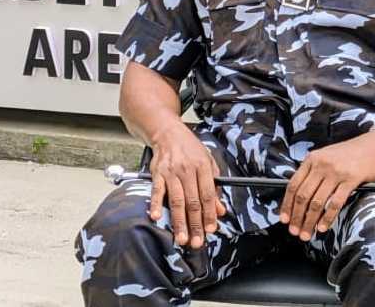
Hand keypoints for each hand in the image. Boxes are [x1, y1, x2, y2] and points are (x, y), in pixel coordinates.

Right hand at [147, 125, 225, 248]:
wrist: (168, 133)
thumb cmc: (190, 149)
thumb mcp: (208, 163)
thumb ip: (214, 187)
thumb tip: (220, 210)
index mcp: (203, 167)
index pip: (207, 195)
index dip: (209, 214)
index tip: (211, 229)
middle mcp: (187, 170)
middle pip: (192, 201)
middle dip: (195, 224)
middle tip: (196, 241)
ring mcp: (171, 173)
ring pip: (176, 200)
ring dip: (178, 221)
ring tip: (181, 237)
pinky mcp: (157, 174)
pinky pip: (156, 191)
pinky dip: (155, 205)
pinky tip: (156, 217)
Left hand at [280, 132, 374, 240]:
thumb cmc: (351, 153)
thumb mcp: (326, 156)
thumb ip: (313, 171)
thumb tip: (301, 196)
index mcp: (312, 159)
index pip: (293, 185)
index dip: (286, 204)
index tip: (284, 219)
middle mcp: (321, 165)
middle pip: (303, 196)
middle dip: (296, 217)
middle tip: (294, 231)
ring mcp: (336, 172)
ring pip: (317, 202)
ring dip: (309, 221)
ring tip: (307, 233)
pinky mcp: (351, 180)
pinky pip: (335, 203)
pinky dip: (327, 218)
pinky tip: (323, 227)